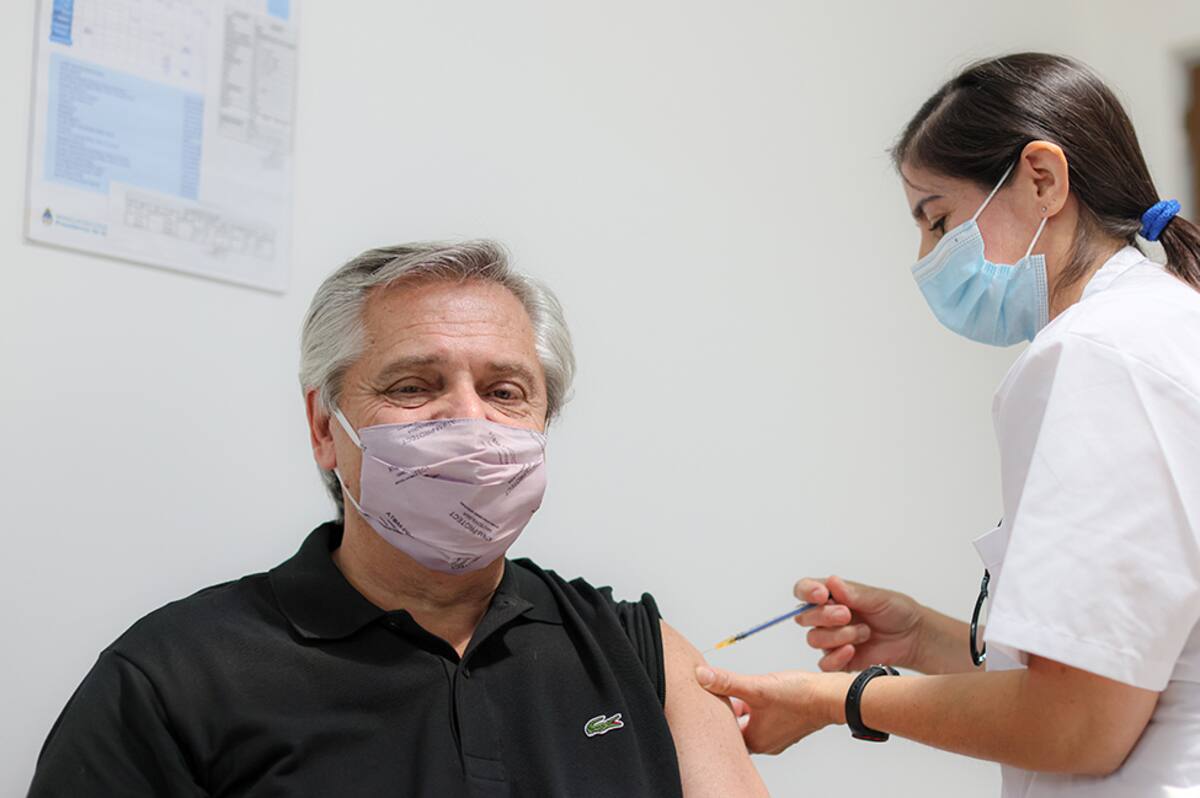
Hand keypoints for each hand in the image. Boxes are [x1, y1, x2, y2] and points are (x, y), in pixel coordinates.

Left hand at [695, 666, 852, 754]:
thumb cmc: (800, 696)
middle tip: (721, 692)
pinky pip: (765, 718)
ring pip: (751, 721)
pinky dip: (759, 706)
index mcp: (755, 740)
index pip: (724, 732)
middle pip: (737, 727)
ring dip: (744, 706)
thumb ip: (727, 682)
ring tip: (740, 690)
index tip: (709, 697)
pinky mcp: (788, 725)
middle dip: (728, 709)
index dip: (714, 713)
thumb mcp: (756, 686)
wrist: (832, 696)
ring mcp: (778, 735)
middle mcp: (766, 743)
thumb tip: (701, 676)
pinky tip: (762, 691)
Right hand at [794, 575, 925, 671]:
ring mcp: (831, 639)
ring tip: (864, 632)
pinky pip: (824, 663)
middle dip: (824, 616)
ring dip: (838, 636)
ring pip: (814, 639)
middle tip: (847, 614)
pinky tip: (852, 650)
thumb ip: (853, 593)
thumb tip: (832, 582)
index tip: (821, 595)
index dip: (806, 592)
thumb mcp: (878, 597)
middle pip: (805, 617)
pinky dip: (836, 657)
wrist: (913, 637)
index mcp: (831, 596)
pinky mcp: (839, 660)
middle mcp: (826, 617)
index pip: (804, 590)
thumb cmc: (896, 611)